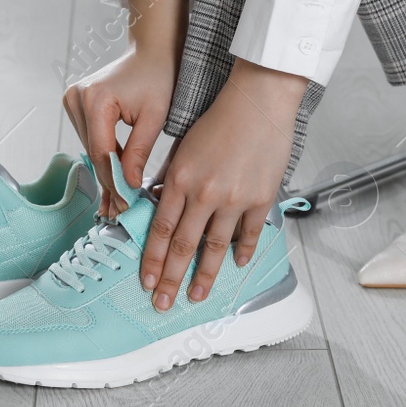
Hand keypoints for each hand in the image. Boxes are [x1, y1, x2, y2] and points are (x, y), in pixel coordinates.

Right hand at [62, 0, 186, 218]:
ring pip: (91, 148)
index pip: (103, 152)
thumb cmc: (160, 76)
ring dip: (106, 172)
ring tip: (117, 202)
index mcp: (96, 100)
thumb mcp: (156, 116)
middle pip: (94, 152)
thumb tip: (127, 185)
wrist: (152, 50)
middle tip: (121, 212)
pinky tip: (113, 180)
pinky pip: (91, 138)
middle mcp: (77, 98)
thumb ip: (139, 151)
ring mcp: (72, 99)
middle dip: (110, 181)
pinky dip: (104, 157)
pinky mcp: (75, 102)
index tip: (126, 205)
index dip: (115, 181)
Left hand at [142, 58, 306, 309]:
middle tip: (163, 304)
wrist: (258, 102)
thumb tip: (156, 204)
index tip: (146, 282)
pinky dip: (242, 252)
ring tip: (197, 295)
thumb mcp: (183, 148)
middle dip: (171, 279)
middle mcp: (205, 194)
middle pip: (184, 246)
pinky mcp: (260, 198)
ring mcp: (234, 199)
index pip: (160, 229)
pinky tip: (235, 266)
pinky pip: (248, 234)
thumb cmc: (218, 119)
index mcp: (181, 180)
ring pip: (216, 248)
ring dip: (205, 276)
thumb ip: (169, 178)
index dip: (152, 260)